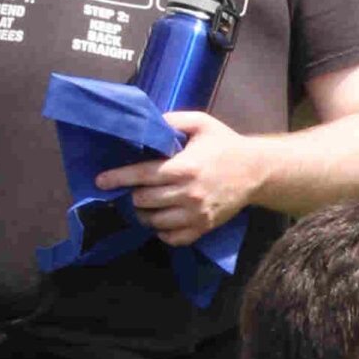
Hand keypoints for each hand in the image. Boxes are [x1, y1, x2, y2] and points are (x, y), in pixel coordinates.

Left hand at [96, 113, 270, 245]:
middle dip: (132, 195)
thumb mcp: (201, 123)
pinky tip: (162, 221)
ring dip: (144, 214)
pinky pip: (174, 238)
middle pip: (144, 201)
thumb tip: (146, 125)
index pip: (141, 176)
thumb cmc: (226, 145)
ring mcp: (197, 214)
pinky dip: (162, 232)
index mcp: (184, 167)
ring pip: (155, 222)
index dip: (117, 178)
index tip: (101, 181)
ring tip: (143, 206)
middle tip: (131, 190)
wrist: (257, 171)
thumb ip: (172, 120)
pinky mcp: (205, 227)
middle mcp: (188, 194)